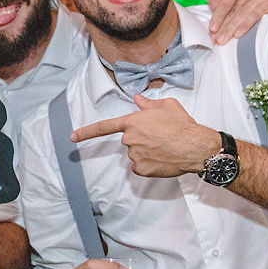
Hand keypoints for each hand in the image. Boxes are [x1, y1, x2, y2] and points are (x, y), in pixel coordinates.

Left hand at [71, 94, 216, 177]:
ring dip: (147, 151)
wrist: (195, 146)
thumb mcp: (166, 106)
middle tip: (161, 136)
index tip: (72, 137)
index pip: (104, 127)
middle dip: (141, 138)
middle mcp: (129, 139)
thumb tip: (138, 99)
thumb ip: (148, 104)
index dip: (86, 132)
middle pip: (129, 140)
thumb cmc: (182, 125)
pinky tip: (163, 158)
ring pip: (136, 153)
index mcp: (132, 122)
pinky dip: (150, 164)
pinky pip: (141, 167)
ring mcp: (134, 155)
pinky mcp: (141, 169)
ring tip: (165, 147)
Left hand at [205, 0, 267, 43]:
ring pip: (244, 12)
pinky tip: (238, 33)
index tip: (212, 29)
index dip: (218, 15)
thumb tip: (212, 5)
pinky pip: (257, 14)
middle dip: (224, 25)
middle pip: (235, 7)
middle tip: (217, 39)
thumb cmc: (247, 1)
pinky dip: (246, 25)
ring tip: (225, 39)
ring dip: (232, 27)